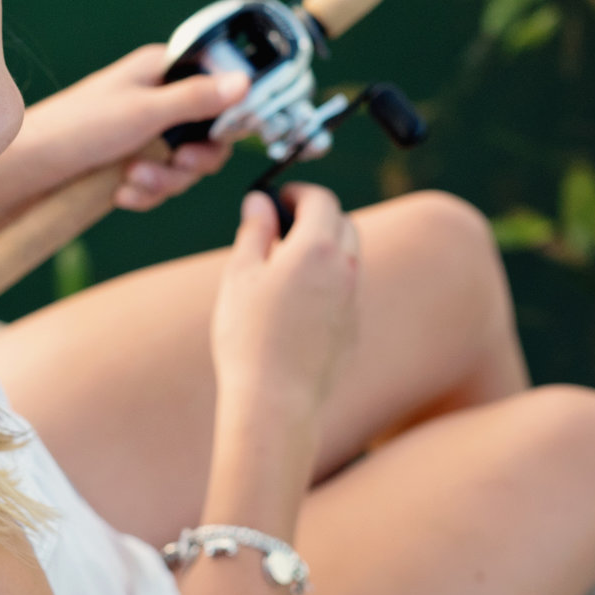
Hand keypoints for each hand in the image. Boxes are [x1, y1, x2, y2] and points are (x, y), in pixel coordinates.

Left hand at [15, 44, 248, 212]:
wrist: (28, 169)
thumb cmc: (78, 127)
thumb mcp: (145, 112)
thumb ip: (197, 99)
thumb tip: (245, 81)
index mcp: (162, 71)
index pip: (219, 86)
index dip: (228, 115)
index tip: (224, 136)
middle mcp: (157, 98)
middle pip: (209, 135)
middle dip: (193, 160)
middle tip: (179, 165)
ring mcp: (145, 132)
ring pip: (185, 165)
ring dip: (165, 181)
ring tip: (132, 180)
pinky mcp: (132, 161)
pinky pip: (160, 183)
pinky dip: (145, 193)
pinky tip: (121, 194)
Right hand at [209, 184, 359, 471]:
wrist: (275, 401)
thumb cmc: (248, 336)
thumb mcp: (240, 275)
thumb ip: (254, 231)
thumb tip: (260, 202)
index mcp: (317, 248)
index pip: (322, 200)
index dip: (300, 193)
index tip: (279, 198)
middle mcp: (345, 270)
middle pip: (343, 225)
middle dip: (317, 217)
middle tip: (283, 226)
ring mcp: (354, 302)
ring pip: (348, 259)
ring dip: (324, 250)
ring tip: (285, 266)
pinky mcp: (353, 331)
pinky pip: (346, 292)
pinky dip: (328, 283)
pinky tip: (295, 305)